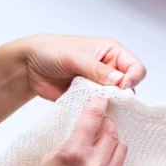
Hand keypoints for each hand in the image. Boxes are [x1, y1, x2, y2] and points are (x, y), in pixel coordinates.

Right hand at [8, 96, 126, 165]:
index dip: (98, 105)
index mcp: (74, 153)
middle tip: (100, 122)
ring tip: (102, 143)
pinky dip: (111, 162)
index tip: (101, 99)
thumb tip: (86, 132)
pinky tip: (100, 165)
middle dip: (105, 124)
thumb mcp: (48, 161)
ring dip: (112, 142)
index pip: (93, 119)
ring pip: (120, 149)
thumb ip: (71, 144)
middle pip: (111, 132)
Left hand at [11, 34, 146, 101]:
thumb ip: (97, 69)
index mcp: (112, 53)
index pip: (135, 68)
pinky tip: (89, 113)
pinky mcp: (89, 99)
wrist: (30, 66)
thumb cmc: (52, 51)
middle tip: (106, 99)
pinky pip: (100, 109)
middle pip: (129, 87)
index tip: (121, 87)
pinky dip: (97, 112)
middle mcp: (110, 69)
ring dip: (108, 105)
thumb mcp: (75, 57)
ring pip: (116, 101)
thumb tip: (118, 81)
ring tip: (96, 106)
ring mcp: (100, 86)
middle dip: (120, 95)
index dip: (132, 78)